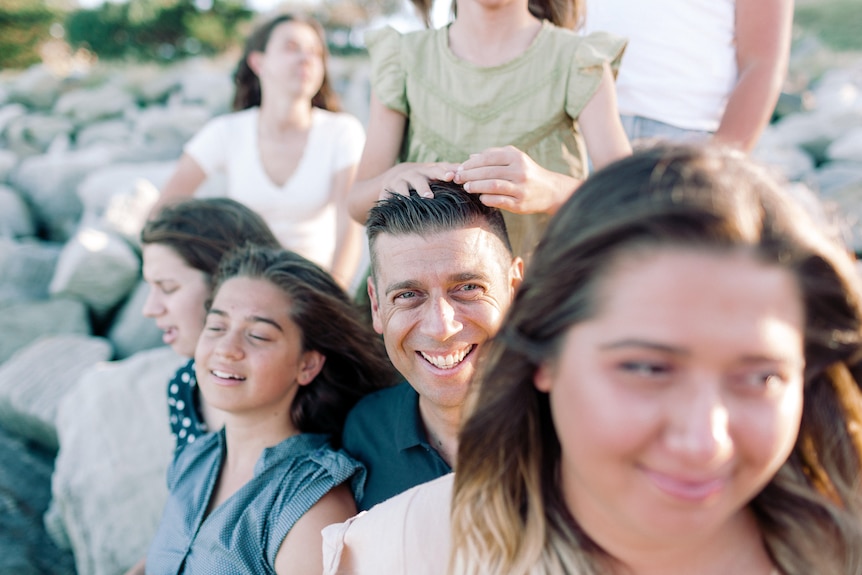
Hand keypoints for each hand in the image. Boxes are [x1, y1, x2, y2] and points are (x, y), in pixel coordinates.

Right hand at [378, 161, 459, 199]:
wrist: (396, 176)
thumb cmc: (424, 178)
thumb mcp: (435, 172)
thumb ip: (450, 170)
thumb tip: (467, 170)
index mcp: (427, 171)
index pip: (438, 170)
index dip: (444, 172)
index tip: (451, 176)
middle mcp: (413, 174)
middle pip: (420, 178)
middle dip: (425, 187)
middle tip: (430, 196)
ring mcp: (399, 181)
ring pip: (403, 188)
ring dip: (407, 196)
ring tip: (413, 202)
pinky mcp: (388, 190)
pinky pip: (388, 196)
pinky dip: (389, 202)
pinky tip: (392, 210)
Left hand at [453, 146, 577, 214]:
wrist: (550, 190)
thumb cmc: (527, 172)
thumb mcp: (515, 159)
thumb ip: (494, 156)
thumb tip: (470, 157)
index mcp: (516, 157)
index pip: (488, 158)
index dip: (472, 163)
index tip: (460, 168)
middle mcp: (520, 171)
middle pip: (488, 172)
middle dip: (469, 175)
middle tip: (457, 178)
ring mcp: (520, 188)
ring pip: (493, 186)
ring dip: (476, 186)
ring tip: (466, 187)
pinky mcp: (520, 204)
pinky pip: (499, 201)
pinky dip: (487, 198)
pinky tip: (481, 197)